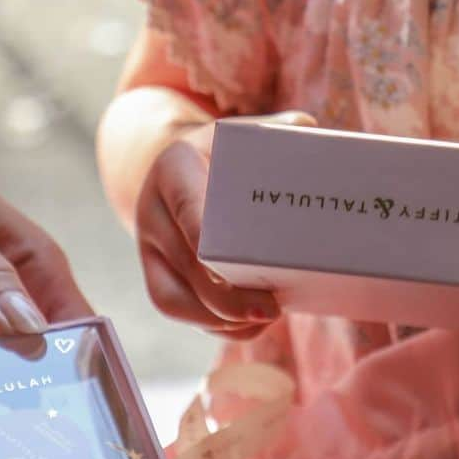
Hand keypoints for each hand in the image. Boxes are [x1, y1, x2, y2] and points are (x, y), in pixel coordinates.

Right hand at [136, 111, 315, 340]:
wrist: (181, 164)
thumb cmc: (226, 150)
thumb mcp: (245, 132)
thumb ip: (278, 130)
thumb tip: (310, 131)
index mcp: (174, 166)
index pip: (187, 205)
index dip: (207, 237)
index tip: (238, 264)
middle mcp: (152, 207)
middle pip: (185, 262)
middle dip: (226, 296)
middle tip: (272, 308)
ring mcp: (148, 245)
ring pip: (173, 297)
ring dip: (218, 320)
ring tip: (264, 322)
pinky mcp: (154, 272)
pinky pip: (175, 308)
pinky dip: (212, 326)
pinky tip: (247, 328)